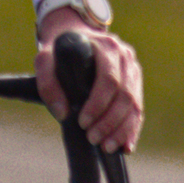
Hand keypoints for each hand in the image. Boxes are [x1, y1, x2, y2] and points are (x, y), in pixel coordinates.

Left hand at [35, 10, 142, 154]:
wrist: (76, 35)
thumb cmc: (60, 50)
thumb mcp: (45, 59)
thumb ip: (47, 84)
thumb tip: (63, 113)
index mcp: (107, 47)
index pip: (108, 80)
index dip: (98, 104)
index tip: (83, 123)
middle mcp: (125, 57)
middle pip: (125, 95)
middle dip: (110, 122)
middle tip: (93, 139)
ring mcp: (133, 70)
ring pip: (135, 105)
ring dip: (122, 130)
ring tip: (107, 147)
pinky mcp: (136, 83)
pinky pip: (138, 110)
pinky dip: (132, 130)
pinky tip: (125, 147)